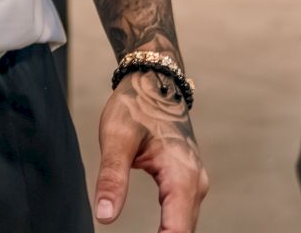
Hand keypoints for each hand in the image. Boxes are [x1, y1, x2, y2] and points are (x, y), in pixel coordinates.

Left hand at [95, 72, 208, 231]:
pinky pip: (182, 213)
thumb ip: (112, 178)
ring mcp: (194, 183)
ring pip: (184, 224)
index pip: (177, 231)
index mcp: (181, 176)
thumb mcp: (116, 138)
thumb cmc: (136, 105)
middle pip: (183, 231)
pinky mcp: (187, 182)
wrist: (154, 82)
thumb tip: (105, 216)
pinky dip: (170, 228)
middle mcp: (195, 184)